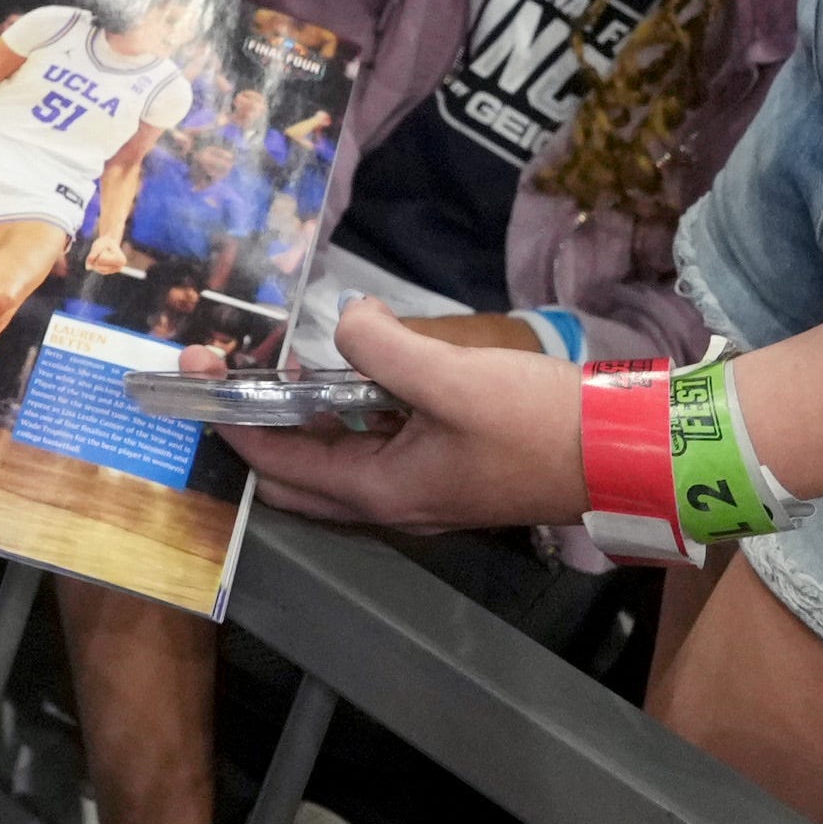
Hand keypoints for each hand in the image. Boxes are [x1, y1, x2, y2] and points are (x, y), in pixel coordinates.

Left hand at [223, 297, 588, 533]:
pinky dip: (350, 411)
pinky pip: (377, 444)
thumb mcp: (452, 378)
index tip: (197, 372)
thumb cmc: (538, 424)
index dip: (231, 419)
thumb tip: (346, 323)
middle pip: (297, 473)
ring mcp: (424, 488)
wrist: (625, 451)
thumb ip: (382, 349)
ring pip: (338, 457)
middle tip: (228, 367)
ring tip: (282, 360)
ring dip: (304, 414)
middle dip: (255, 422)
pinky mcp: (450, 467)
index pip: (278, 465)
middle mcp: (394, 500)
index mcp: (381, 490)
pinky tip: (356, 370)